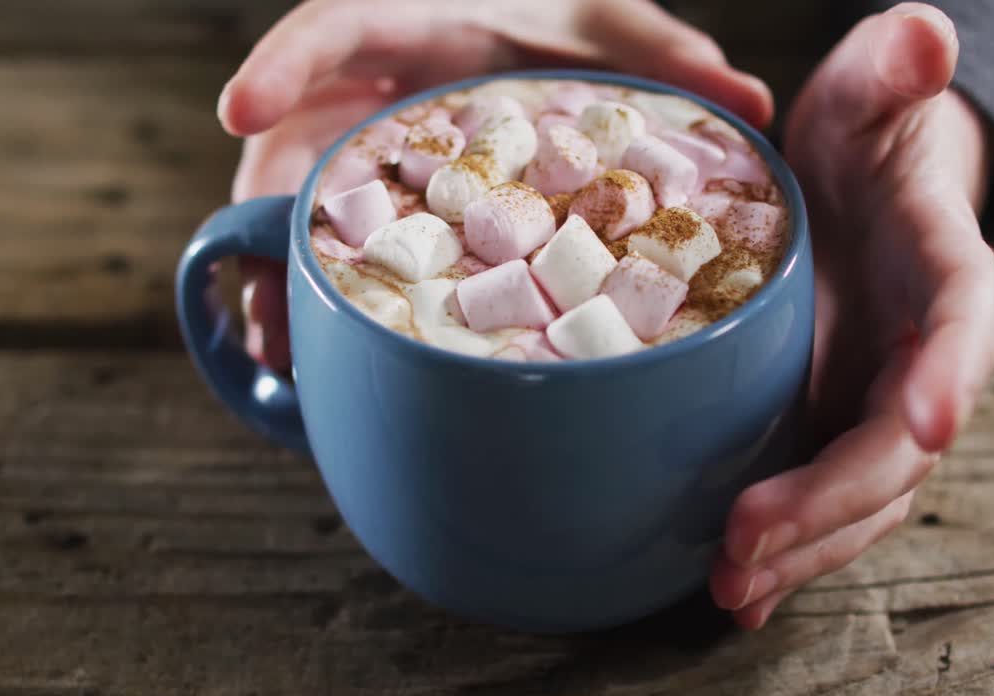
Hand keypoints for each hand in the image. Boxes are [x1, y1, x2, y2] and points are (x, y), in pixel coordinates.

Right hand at [218, 0, 772, 369]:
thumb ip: (668, 55)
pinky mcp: (381, 194)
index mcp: (412, 23)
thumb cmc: (561, 10)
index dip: (283, 66)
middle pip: (290, 148)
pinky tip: (331, 357)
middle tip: (266, 316)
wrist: (537, 32)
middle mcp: (372, 91)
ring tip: (288, 362)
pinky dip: (330, 294)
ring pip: (299, 208)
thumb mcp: (610, 20)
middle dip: (262, 227)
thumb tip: (751, 101)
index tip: (241, 111)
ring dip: (287, 284)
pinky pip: (338, 241)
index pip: (331, 29)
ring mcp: (368, 147)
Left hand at [709, 3, 993, 628]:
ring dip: (802, 547)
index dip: (950, 375)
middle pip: (899, 449)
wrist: (857, 191)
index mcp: (947, 278)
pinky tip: (739, 589)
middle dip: (831, 500)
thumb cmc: (866, 139)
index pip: (965, 329)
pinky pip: (822, 501)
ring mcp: (876, 403)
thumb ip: (893, 73)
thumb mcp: (871, 93)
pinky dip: (787, 549)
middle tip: (748, 540)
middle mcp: (922, 358)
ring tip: (731, 585)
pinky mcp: (831, 427)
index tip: (924, 422)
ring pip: (860, 497)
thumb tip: (926, 30)